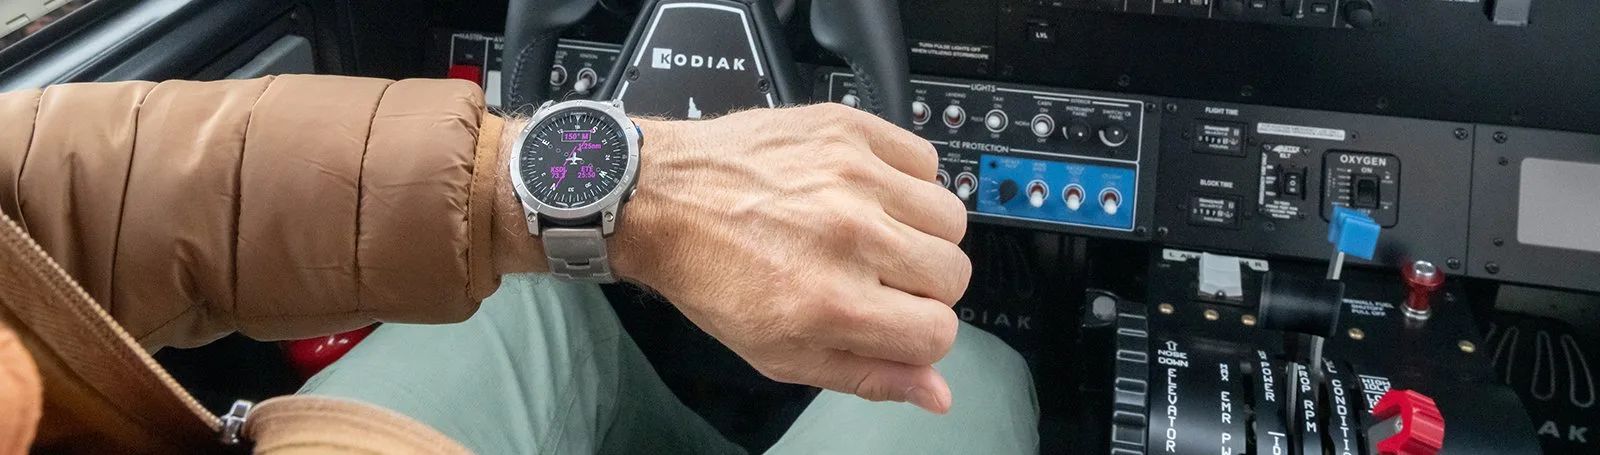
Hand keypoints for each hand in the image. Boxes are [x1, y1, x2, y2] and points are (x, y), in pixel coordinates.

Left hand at [615, 104, 971, 412]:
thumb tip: (936, 392)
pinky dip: (907, 179)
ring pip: (949, 217)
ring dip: (922, 232)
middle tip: (880, 277)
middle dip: (925, 287)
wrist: (662, 200)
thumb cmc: (713, 276)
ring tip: (876, 232)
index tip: (898, 322)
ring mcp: (853, 177)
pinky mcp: (848, 130)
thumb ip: (867, 376)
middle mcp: (851, 237)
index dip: (922, 335)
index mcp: (834, 302)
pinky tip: (869, 192)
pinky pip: (924, 158)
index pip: (939, 332)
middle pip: (953, 274)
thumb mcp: (780, 353)